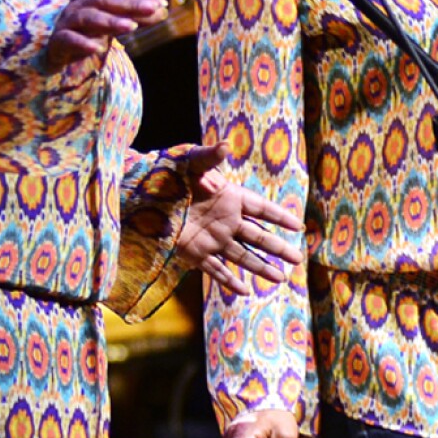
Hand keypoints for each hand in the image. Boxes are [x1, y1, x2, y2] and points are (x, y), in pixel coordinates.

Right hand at [48, 0, 168, 68]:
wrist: (55, 48)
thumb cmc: (88, 32)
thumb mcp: (113, 24)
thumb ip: (136, 18)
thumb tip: (162, 12)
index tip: (160, 2)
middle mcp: (80, 4)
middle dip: (129, 4)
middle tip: (152, 9)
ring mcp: (68, 21)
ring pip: (88, 17)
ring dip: (110, 21)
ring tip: (131, 27)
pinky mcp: (58, 40)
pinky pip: (69, 39)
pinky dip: (82, 43)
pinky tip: (96, 49)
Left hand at [176, 145, 304, 293]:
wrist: (139, 196)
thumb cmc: (166, 174)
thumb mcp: (190, 162)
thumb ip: (209, 156)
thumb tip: (226, 145)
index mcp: (229, 197)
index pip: (261, 208)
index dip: (279, 216)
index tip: (297, 226)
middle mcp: (225, 220)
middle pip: (258, 237)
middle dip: (278, 249)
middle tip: (298, 259)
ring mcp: (212, 239)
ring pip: (242, 257)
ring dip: (261, 268)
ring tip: (281, 279)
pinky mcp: (195, 253)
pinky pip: (215, 270)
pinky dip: (229, 281)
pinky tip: (244, 292)